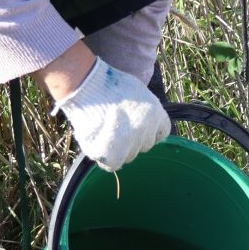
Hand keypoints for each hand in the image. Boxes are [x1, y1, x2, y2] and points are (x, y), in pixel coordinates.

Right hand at [53, 57, 170, 171]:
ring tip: (103, 133)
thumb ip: (144, 111)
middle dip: (131, 141)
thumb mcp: (137, 92)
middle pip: (143, 146)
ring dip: (117, 150)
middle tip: (115, 129)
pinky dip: (104, 158)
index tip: (136, 129)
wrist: (87, 86)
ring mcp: (131, 144)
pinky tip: (98, 144)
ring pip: (128, 156)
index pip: (161, 133)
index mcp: (156, 114)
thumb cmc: (108, 85)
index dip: (148, 133)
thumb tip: (143, 122)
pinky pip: (112, 164)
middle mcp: (147, 130)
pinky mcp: (113, 154)